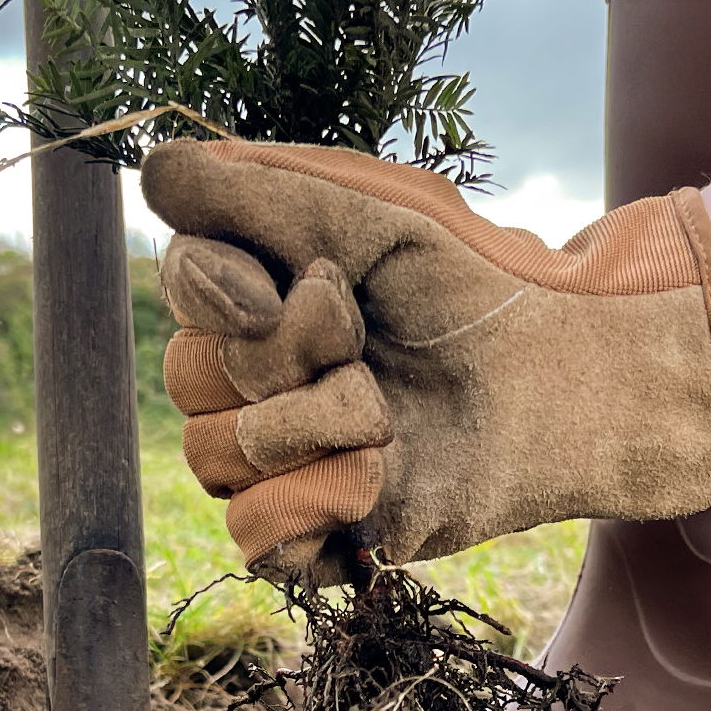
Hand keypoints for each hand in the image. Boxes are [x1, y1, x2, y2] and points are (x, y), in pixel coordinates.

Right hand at [140, 138, 710, 584]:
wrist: (561, 385)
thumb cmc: (477, 290)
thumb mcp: (370, 216)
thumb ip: (256, 191)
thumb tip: (149, 172)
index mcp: (262, 298)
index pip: (181, 291)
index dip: (233, 295)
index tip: (326, 282)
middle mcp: (256, 380)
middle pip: (189, 379)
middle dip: (286, 362)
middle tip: (372, 351)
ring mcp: (282, 461)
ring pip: (215, 457)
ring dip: (311, 430)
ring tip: (390, 417)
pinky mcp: (318, 535)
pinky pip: (249, 538)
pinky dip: (306, 503)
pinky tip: (372, 478)